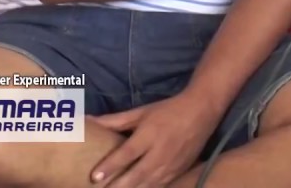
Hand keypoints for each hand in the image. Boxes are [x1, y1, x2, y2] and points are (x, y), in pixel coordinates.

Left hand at [90, 94, 213, 187]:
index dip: (110, 166)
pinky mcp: (179, 172)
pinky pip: (160, 186)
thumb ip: (114, 120)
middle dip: (118, 186)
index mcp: (149, 134)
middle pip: (137, 175)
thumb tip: (89, 121)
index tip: (94, 177)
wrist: (201, 111)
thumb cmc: (167, 111)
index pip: (127, 154)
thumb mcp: (141, 113)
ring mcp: (171, 165)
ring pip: (148, 185)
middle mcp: (160, 152)